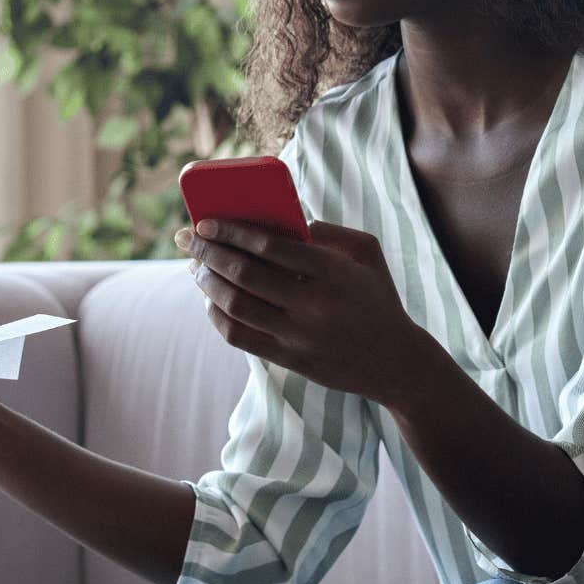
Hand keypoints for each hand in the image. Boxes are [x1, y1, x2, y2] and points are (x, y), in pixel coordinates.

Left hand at [175, 218, 442, 406]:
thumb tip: (283, 221)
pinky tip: (210, 301)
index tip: (206, 222)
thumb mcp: (367, 253)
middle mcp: (313, 305)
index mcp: (333, 272)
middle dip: (209, 253)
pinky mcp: (290, 360)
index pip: (270, 245)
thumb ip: (329, 231)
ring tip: (195, 267)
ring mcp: (300, 335)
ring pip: (236, 306)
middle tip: (187, 239)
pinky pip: (240, 337)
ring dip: (208, 283)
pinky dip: (217, 317)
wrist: (396, 362)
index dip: (232, 231)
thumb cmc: (377, 296)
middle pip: (245, 274)